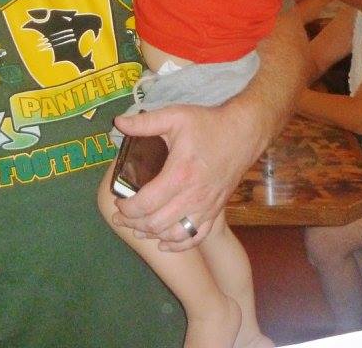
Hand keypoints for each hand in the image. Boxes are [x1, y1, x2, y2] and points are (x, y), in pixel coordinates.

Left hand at [110, 100, 264, 250]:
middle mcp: (193, 196)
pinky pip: (196, 237)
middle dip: (134, 224)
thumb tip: (118, 122)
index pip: (146, 203)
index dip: (127, 208)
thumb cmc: (208, 124)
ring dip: (153, 235)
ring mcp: (206, 207)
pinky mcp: (216, 210)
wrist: (243, 133)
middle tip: (121, 217)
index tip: (118, 203)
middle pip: (156, 224)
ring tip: (138, 229)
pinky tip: (164, 243)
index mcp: (179, 174)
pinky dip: (178, 245)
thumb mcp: (175, 117)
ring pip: (174, 234)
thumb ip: (144, 123)